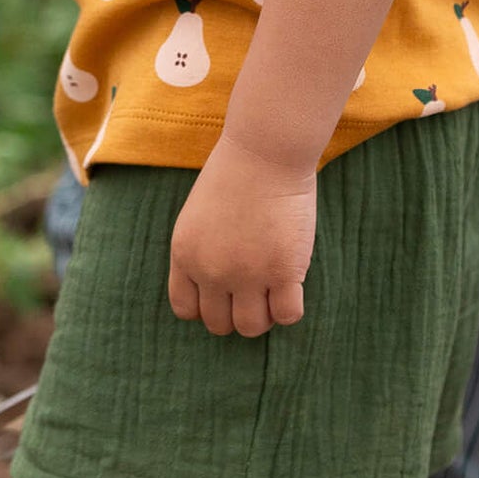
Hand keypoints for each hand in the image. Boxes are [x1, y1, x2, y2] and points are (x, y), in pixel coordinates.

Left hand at [167, 133, 315, 337]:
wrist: (266, 149)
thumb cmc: (236, 172)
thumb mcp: (199, 214)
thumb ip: (202, 252)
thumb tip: (218, 289)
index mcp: (185, 254)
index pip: (186, 309)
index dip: (207, 305)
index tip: (224, 291)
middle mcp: (211, 271)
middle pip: (219, 324)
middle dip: (237, 311)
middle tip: (255, 289)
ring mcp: (247, 275)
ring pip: (251, 327)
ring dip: (264, 314)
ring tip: (274, 289)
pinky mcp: (283, 272)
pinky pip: (287, 315)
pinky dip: (290, 307)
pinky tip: (293, 283)